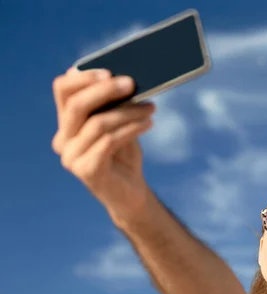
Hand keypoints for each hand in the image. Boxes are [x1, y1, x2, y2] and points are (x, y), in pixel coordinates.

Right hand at [51, 68, 155, 225]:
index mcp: (67, 124)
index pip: (62, 90)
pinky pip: (109, 141)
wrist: (131, 194)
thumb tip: (124, 77)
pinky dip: (131, 129)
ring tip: (150, 107)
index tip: (109, 71)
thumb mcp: (119, 125)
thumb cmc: (125, 156)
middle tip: (133, 83)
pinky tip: (148, 123)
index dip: (83, 78)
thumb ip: (113, 105)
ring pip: (97, 123)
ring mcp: (72, 157)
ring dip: (128, 112)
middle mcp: (63, 140)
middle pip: (77, 105)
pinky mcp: (87, 171)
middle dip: (106, 90)